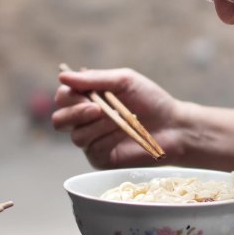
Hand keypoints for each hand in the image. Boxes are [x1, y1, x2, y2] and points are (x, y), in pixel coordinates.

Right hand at [52, 68, 179, 168]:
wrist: (173, 126)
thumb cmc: (151, 100)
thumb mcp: (124, 81)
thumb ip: (94, 79)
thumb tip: (62, 76)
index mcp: (90, 100)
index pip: (63, 97)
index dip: (67, 95)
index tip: (84, 93)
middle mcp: (87, 121)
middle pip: (60, 120)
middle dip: (75, 112)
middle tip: (97, 109)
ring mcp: (93, 141)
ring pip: (75, 135)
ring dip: (96, 126)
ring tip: (118, 121)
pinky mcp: (101, 158)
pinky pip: (90, 149)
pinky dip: (105, 139)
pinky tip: (122, 133)